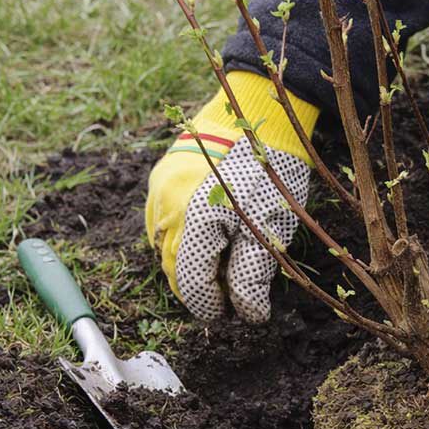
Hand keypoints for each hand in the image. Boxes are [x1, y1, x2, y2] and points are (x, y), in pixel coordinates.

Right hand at [146, 71, 318, 322]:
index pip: (191, 282)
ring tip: (216, 272)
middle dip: (196, 289)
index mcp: (196, 223)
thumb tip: (248, 315)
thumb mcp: (270, 227)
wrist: (255, 113)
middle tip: (224, 299)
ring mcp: (159, 192)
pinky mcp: (160, 179)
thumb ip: (252, 275)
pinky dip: (179, 239)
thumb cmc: (268, 171)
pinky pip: (161, 222)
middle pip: (172, 267)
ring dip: (185, 265)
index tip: (229, 313)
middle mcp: (168, 209)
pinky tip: (204, 241)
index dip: (209, 304)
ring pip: (163, 246)